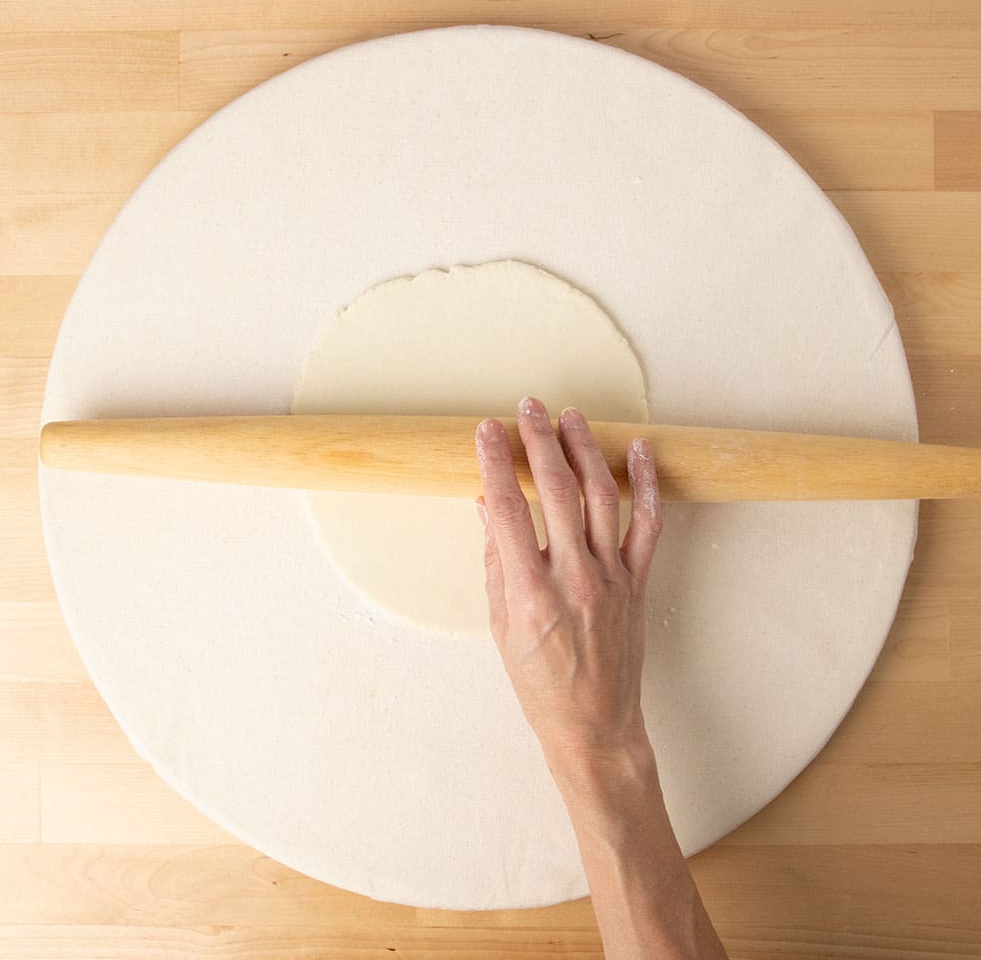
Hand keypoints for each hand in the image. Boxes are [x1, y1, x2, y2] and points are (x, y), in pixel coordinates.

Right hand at [475, 397, 662, 766]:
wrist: (593, 725)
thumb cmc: (539, 683)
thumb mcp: (500, 624)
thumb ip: (496, 561)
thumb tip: (488, 507)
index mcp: (528, 592)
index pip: (507, 510)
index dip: (496, 463)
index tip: (488, 431)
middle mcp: (572, 578)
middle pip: (556, 492)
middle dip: (540, 441)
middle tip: (528, 408)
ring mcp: (610, 578)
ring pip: (601, 498)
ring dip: (585, 450)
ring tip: (570, 416)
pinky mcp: (636, 582)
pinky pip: (647, 525)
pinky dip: (645, 484)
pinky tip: (637, 451)